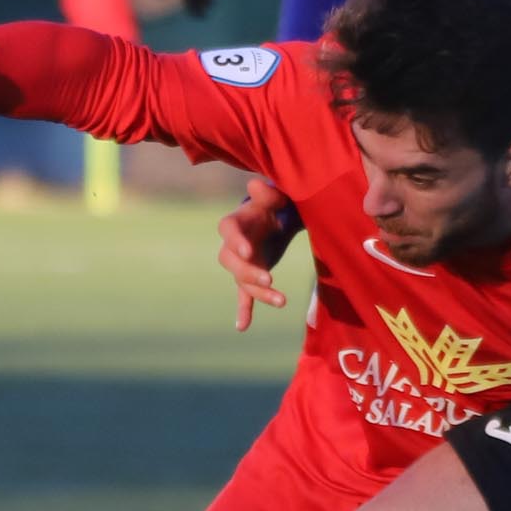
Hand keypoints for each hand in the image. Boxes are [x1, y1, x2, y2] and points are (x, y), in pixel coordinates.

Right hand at [219, 176, 296, 331]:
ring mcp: (241, 265)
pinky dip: (244, 310)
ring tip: (282, 301)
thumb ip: (267, 194)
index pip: (229, 232)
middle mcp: (233, 246)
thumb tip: (255, 184)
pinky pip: (244, 296)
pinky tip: (242, 326)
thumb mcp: (274, 197)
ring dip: (260, 293)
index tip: (248, 252)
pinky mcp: (249, 277)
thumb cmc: (274, 205)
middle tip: (270, 279)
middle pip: (233, 263)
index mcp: (235, 223)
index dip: (237, 242)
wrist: (277, 219)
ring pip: (243, 282)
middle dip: (249, 272)